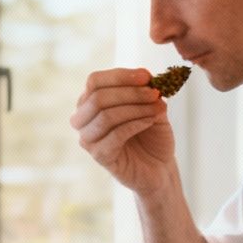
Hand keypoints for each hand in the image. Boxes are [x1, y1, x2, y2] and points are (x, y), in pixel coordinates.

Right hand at [70, 68, 176, 196]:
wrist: (159, 167)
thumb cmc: (152, 134)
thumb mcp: (152, 106)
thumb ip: (147, 91)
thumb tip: (145, 77)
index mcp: (90, 102)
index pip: (95, 81)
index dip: (120, 76)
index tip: (147, 76)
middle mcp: (83, 119)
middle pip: (97, 97)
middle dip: (130, 93)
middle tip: (155, 94)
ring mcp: (88, 139)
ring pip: (105, 116)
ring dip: (135, 109)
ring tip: (156, 109)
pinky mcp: (99, 156)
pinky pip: (114, 135)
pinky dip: (135, 124)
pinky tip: (150, 121)